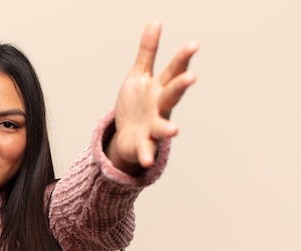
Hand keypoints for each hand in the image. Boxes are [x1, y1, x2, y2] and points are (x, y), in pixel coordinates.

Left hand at [108, 20, 198, 173]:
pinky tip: (145, 160)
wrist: (126, 136)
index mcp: (160, 88)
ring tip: (174, 130)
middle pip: (172, 94)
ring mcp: (153, 126)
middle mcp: (160, 106)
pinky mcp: (143, 144)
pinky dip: (146, 155)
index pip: (174, 70)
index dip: (183, 58)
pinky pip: (145, 150)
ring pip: (162, 126)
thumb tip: (155, 21)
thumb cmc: (136, 105)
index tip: (193, 44)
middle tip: (191, 76)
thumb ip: (148, 51)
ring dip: (168, 128)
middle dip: (181, 86)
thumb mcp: (139, 75)